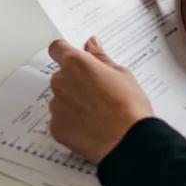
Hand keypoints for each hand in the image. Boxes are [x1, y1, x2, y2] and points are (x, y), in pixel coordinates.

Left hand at [47, 37, 152, 163]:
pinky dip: (72, 123)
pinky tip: (91, 128)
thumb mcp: (121, 74)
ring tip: (97, 114)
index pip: (58, 49)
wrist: (130, 142)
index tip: (74, 59)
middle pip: (61, 76)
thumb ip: (100, 57)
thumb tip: (91, 44)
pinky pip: (61, 120)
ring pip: (61, 99)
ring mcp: (56, 105)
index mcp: (75, 63)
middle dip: (75, 82)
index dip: (65, 53)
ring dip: (73, 103)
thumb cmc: (129, 107)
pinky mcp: (55, 127)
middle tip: (97, 94)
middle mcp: (60, 81)